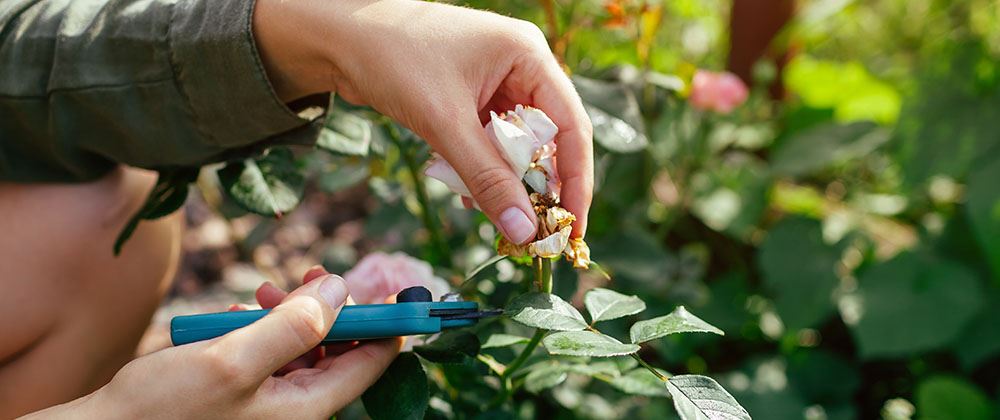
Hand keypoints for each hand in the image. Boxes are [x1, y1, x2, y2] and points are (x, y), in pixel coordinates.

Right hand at [25, 270, 400, 418]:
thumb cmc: (163, 409)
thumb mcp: (233, 360)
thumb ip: (294, 326)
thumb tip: (341, 290)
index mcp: (305, 409)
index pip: (370, 364)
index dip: (389, 325)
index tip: (401, 291)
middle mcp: (293, 408)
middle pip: (338, 350)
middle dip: (328, 309)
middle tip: (313, 273)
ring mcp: (267, 401)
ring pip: (302, 346)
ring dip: (289, 313)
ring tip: (263, 294)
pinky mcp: (242, 392)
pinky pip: (268, 353)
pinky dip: (259, 328)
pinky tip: (237, 317)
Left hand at [254, 0, 593, 243]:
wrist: (336, 37)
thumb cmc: (393, 59)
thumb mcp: (445, 123)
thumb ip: (487, 179)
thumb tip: (524, 232)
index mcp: (528, 56)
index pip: (570, 126)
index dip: (576, 180)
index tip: (573, 226)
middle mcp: (520, 66)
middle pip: (548, 138)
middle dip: (540, 186)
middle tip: (537, 232)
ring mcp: (495, 82)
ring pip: (517, 145)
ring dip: (507, 181)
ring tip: (498, 216)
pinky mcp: (470, 98)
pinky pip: (490, 143)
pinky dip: (483, 170)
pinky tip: (468, 194)